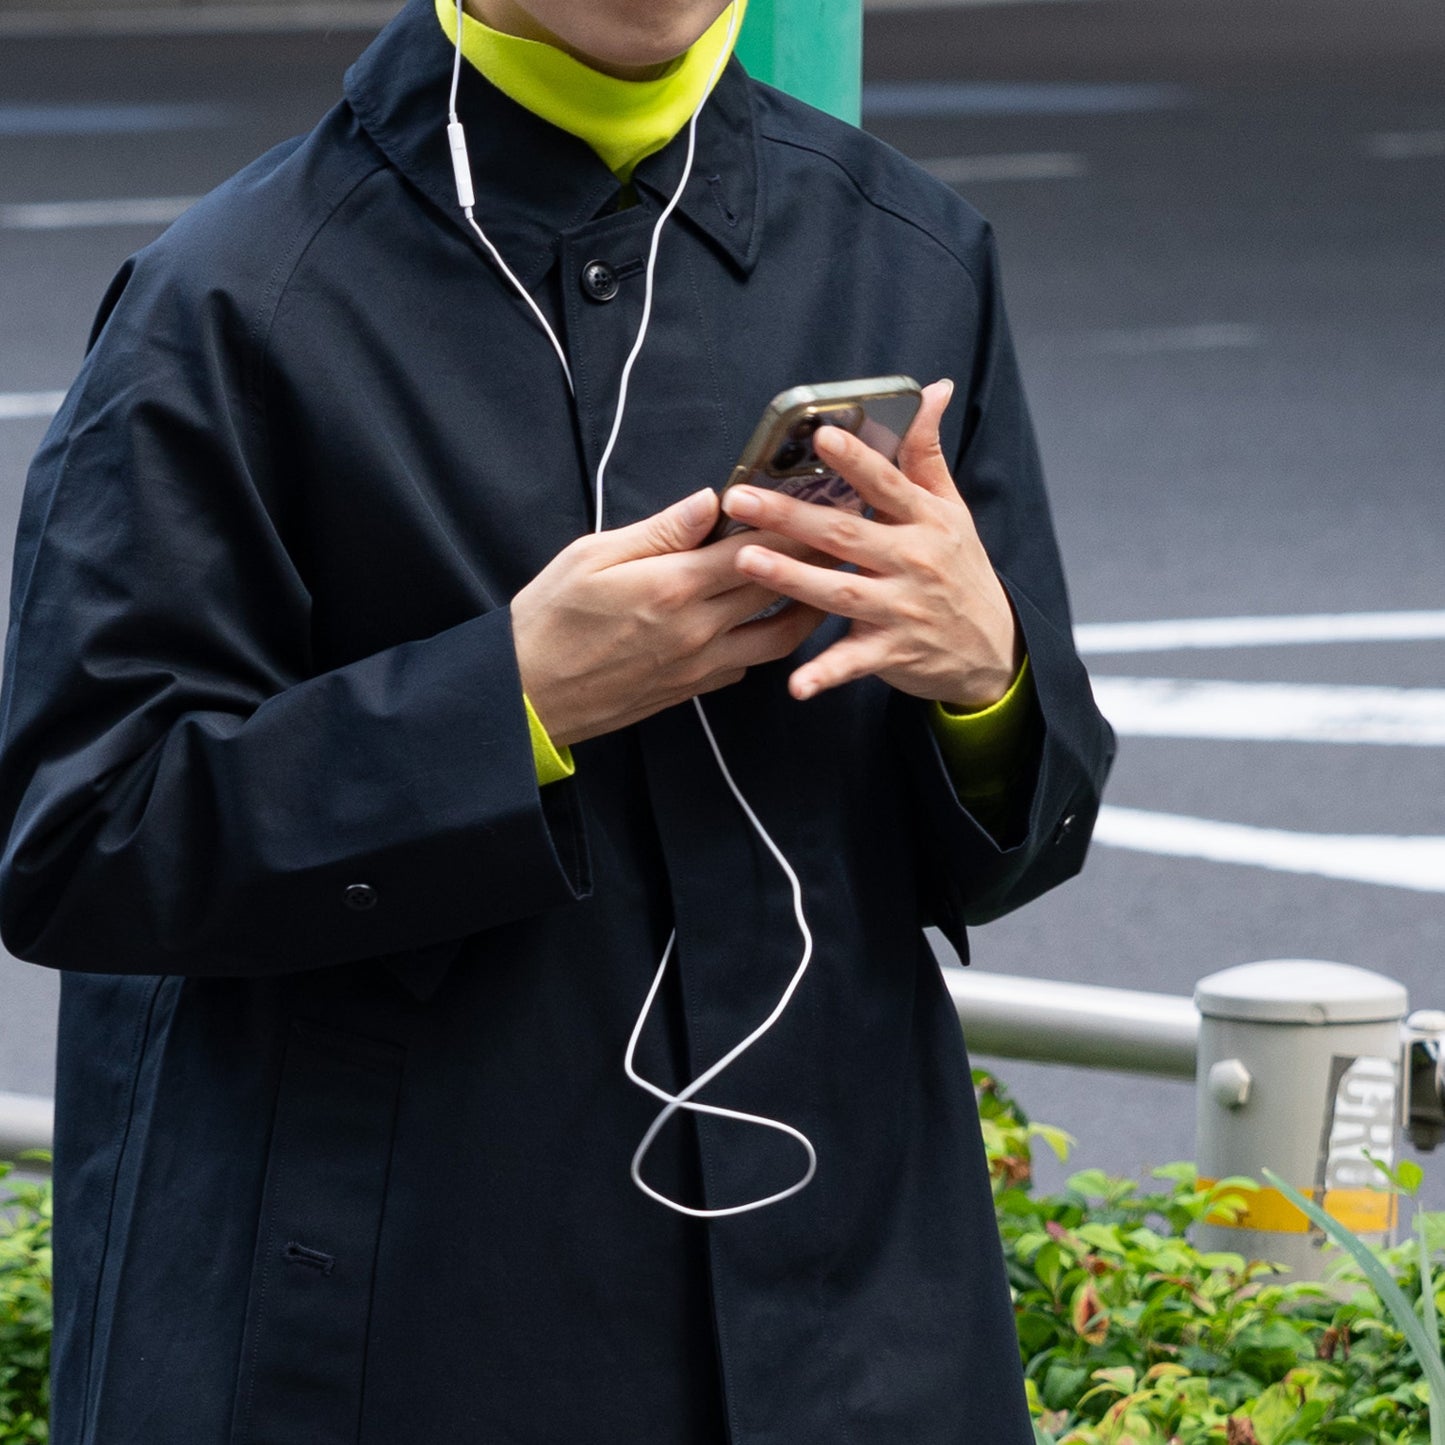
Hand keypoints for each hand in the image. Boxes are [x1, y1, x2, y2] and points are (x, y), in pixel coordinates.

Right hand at [511, 489, 825, 747]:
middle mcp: (698, 628)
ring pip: (778, 637)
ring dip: (806, 608)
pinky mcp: (693, 690)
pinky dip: (766, 641)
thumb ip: (659, 530)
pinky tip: (769, 621)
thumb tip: (709, 501)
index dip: (791, 522)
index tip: (819, 499)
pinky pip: (748, 664)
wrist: (527, 695)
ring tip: (823, 581)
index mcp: (673, 586)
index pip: (752, 548)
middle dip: (813, 557)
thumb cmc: (548, 619)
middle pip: (776, 587)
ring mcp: (701, 666)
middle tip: (840, 533)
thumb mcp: (591, 556)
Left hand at [718, 379, 1021, 707]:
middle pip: (846, 535)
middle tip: (740, 498)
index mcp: (926, 521)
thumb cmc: (960, 571)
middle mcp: (913, 562)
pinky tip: (796, 684)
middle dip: (790, 516)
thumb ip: (928, 453)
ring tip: (746, 561)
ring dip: (793, 580)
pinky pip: (853, 663)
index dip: (856, 460)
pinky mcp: (892, 653)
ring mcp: (901, 610)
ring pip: (840, 593)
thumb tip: (932, 389)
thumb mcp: (952, 510)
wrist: (993, 649)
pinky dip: (826, 674)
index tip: (820, 437)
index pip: (887, 484)